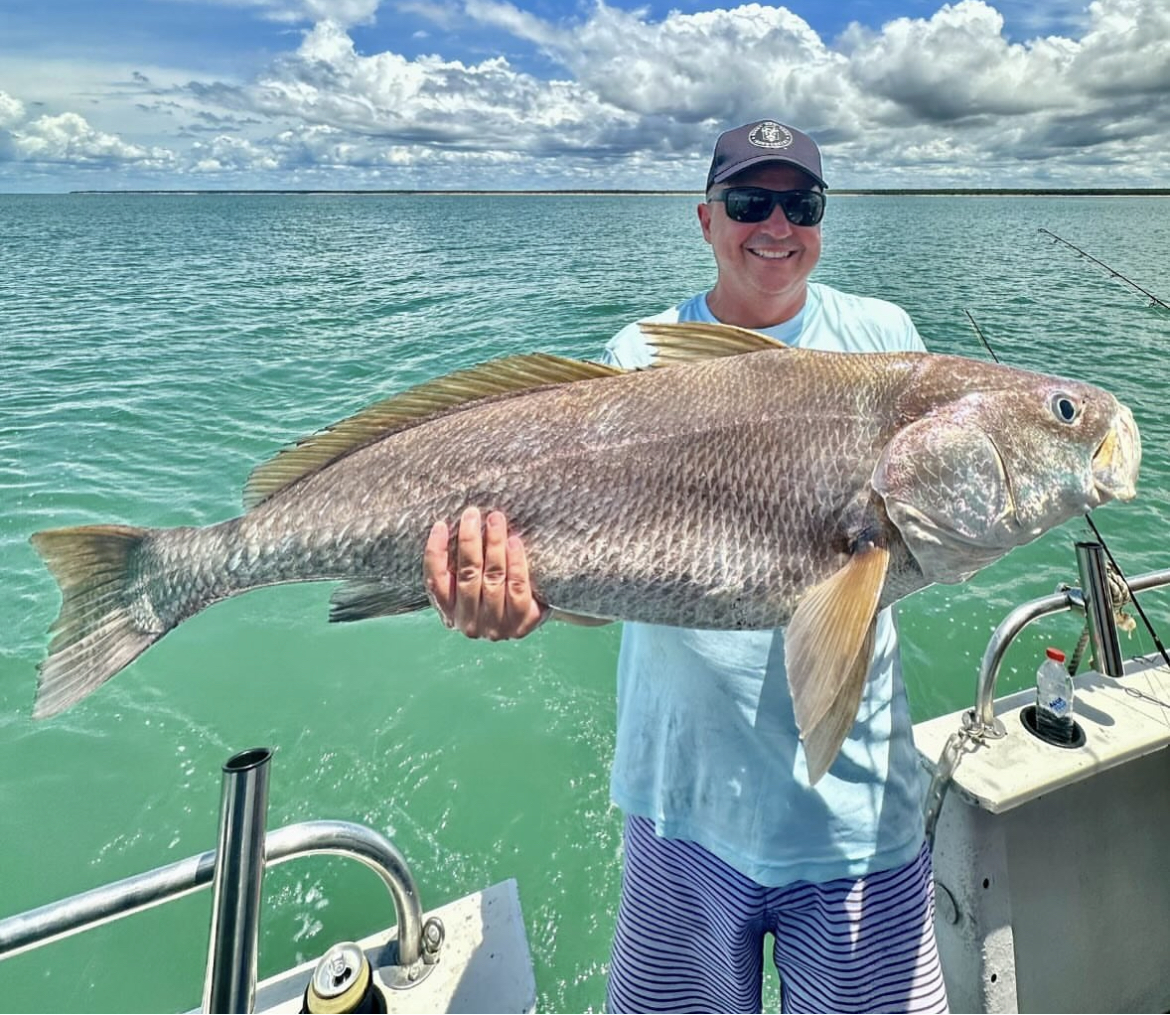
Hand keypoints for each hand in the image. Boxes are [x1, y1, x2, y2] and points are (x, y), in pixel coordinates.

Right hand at [423, 507, 547, 639]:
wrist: (530, 617)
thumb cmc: (496, 593)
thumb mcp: (472, 584)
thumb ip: (461, 565)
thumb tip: (456, 525)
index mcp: (449, 612)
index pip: (436, 581)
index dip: (436, 552)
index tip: (440, 526)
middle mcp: (468, 622)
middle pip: (467, 575)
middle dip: (468, 541)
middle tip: (472, 514)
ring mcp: (495, 626)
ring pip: (493, 578)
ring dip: (494, 545)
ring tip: (495, 520)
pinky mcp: (521, 623)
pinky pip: (517, 587)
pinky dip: (515, 562)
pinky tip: (514, 542)